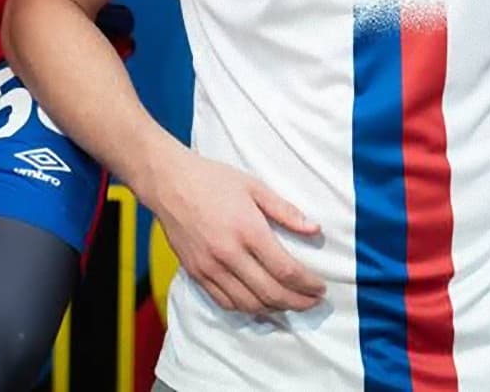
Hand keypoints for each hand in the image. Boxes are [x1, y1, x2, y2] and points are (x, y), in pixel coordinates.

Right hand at [144, 144, 324, 315]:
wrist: (169, 183)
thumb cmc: (214, 179)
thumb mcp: (254, 186)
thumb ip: (285, 210)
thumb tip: (315, 229)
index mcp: (248, 230)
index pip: (285, 270)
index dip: (307, 284)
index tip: (320, 288)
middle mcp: (229, 253)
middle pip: (270, 292)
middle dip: (297, 302)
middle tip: (313, 302)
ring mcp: (210, 267)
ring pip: (248, 303)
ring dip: (274, 309)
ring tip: (291, 305)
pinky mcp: (196, 273)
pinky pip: (224, 302)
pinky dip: (246, 309)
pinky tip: (260, 305)